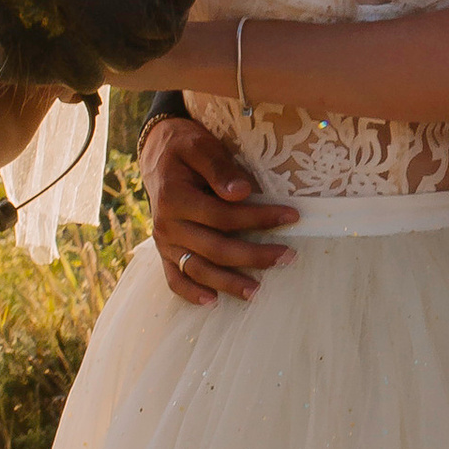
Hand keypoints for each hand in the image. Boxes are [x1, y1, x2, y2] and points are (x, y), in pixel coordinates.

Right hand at [139, 113, 297, 305]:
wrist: (157, 154)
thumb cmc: (185, 147)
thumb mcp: (200, 146)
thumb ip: (219, 168)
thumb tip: (243, 193)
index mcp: (175, 198)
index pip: (223, 216)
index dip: (258, 218)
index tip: (291, 216)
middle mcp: (166, 225)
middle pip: (214, 248)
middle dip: (253, 255)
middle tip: (287, 257)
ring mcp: (164, 242)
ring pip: (197, 269)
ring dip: (228, 282)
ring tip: (257, 292)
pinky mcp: (164, 251)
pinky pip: (174, 278)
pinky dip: (191, 293)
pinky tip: (213, 302)